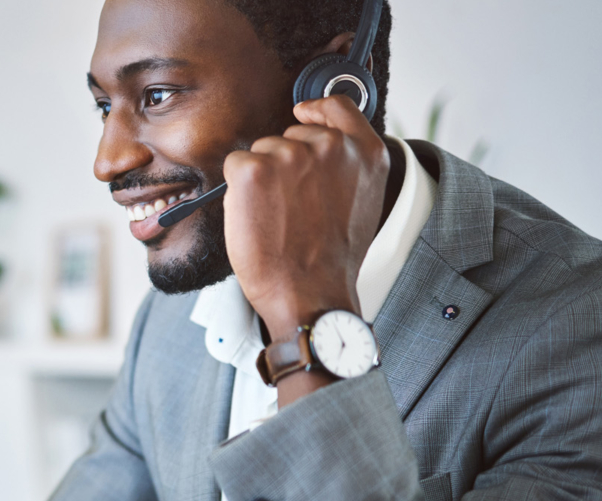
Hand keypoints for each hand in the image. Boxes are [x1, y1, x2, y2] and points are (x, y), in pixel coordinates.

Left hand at [222, 95, 388, 342]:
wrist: (310, 293)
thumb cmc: (330, 259)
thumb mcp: (360, 203)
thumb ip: (346, 168)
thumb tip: (318, 150)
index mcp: (366, 153)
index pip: (338, 107)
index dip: (316, 109)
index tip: (302, 113)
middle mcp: (332, 146)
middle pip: (290, 136)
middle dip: (285, 164)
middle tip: (292, 207)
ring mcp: (291, 154)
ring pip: (262, 152)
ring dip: (262, 179)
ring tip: (278, 218)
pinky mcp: (254, 169)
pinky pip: (235, 166)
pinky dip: (238, 190)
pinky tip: (257, 217)